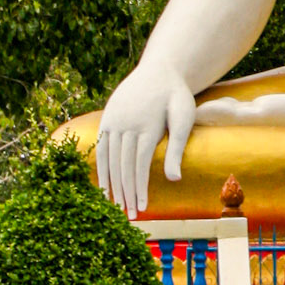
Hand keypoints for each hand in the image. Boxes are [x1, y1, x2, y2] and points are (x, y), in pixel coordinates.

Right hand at [96, 67, 196, 218]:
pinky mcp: (107, 118)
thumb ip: (176, 148)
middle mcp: (127, 123)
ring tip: (115, 207)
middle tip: (130, 216)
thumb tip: (174, 180)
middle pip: (124, 165)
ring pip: (110, 159)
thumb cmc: (176, 96)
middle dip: (127, 192)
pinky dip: (101, 169)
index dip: (140, 188)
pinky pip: (101, 148)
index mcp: (147, 125)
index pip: (140, 164)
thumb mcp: (183, 117)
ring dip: (112, 185)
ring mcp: (114, 120)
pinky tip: (103, 186)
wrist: (160, 68)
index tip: (143, 208)